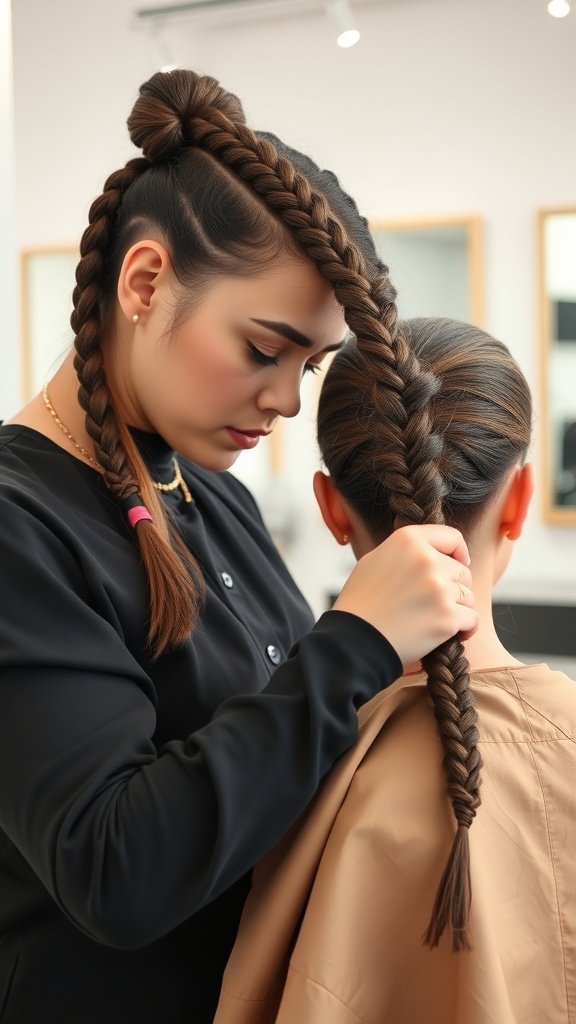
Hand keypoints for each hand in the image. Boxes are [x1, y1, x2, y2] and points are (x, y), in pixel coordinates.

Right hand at [332, 525, 477, 667]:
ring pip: (469, 597)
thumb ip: (406, 552)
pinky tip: (449, 635)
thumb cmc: (361, 603)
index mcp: (408, 540)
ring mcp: (438, 588)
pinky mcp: (447, 617)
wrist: (353, 640)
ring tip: (435, 620)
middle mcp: (426, 559)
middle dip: (454, 589)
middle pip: (462, 572)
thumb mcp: (375, 561)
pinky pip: (472, 620)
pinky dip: (464, 629)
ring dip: (459, 610)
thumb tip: (433, 552)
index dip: (459, 553)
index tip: (460, 565)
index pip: (452, 537)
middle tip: (434, 605)